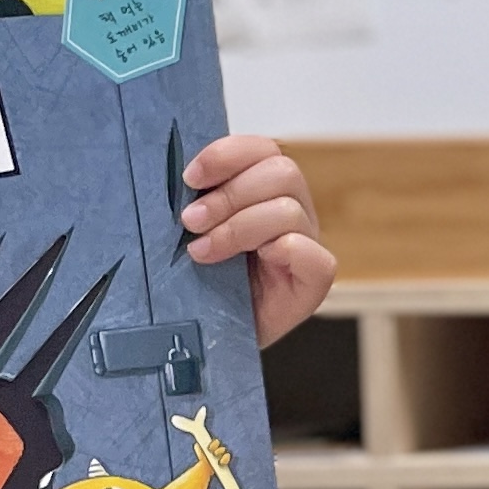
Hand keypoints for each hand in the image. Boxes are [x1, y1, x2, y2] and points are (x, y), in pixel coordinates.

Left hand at [181, 135, 336, 345]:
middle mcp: (293, 212)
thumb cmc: (200, 286)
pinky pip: (313, 255)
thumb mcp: (190, 234)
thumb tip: (174, 178)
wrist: (208, 339)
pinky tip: (252, 264)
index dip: (227, 155)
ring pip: (289, 209)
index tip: (189, 177)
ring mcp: (306, 245)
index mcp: (264, 191)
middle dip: (229, 195)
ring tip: (201, 251)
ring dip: (239, 227)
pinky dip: (284, 251)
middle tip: (190, 221)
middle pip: (281, 172)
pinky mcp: (314, 281)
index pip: (262, 150)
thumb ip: (194, 202)